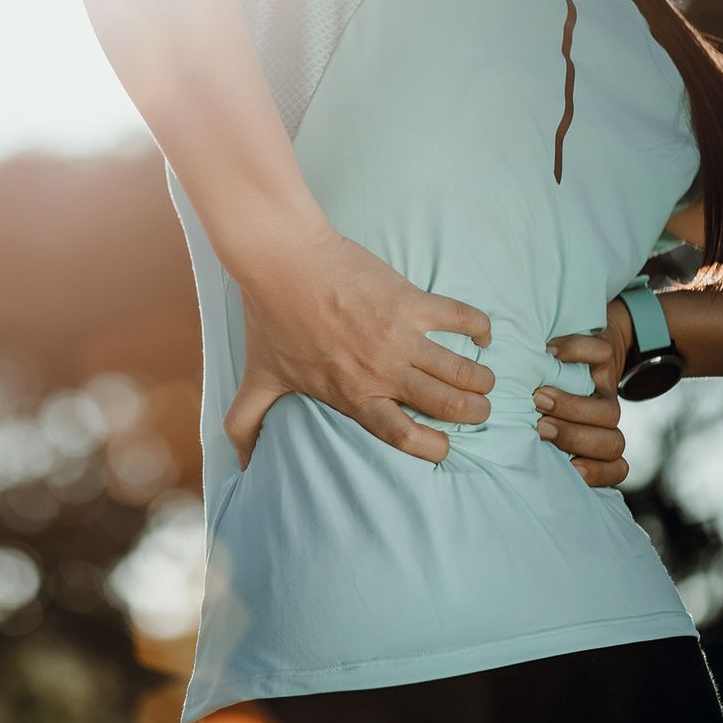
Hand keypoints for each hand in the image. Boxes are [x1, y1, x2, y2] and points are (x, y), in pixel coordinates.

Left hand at [223, 225, 495, 470]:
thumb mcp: (258, 378)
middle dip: (471, 414)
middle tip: (477, 411)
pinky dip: (480, 327)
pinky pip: (461, 317)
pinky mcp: (411, 301)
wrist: (282, 260)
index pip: (403, 437)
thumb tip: (237, 463)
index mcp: (352, 396)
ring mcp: (400, 336)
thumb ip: (247, 423)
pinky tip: (483, 333)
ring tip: (486, 383)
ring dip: (481, 381)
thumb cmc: (270, 318)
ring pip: (460, 370)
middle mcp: (381, 372)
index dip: (431, 447)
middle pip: (446, 406)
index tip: (443, 446)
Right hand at [533, 298, 635, 486]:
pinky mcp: (604, 352)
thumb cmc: (546, 389)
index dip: (599, 473)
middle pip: (611, 443)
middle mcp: (603, 417)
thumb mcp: (541, 419)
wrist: (589, 334)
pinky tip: (548, 355)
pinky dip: (574, 353)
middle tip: (540, 427)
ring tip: (539, 397)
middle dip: (573, 438)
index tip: (571, 468)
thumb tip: (505, 456)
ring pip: (609, 411)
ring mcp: (605, 387)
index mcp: (594, 439)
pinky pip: (600, 354)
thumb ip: (532, 440)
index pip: (615, 467)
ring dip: (572, 406)